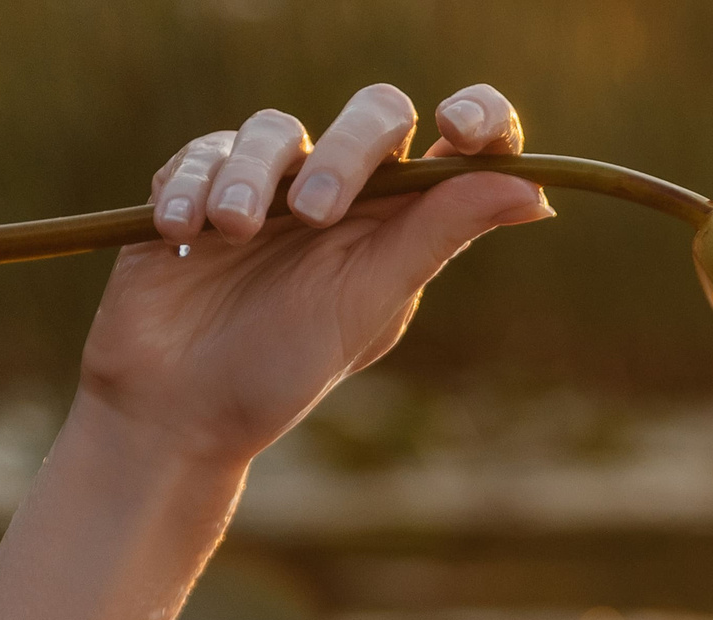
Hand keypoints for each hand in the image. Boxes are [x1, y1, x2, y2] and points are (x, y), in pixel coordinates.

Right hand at [76, 81, 546, 464]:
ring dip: (254, 176)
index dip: (478, 117)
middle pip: (374, 116)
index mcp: (401, 224)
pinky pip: (202, 152)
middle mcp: (342, 194)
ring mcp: (268, 188)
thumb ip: (439, 235)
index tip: (459, 125)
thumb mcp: (368, 302)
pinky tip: (180, 235)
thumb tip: (534, 191)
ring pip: (277, 130)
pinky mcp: (196, 187)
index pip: (460, 146)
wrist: (178, 409)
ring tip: (233, 233)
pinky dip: (191, 185)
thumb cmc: (283, 367)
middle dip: (348, 150)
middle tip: (317, 214)